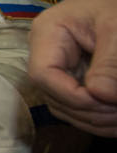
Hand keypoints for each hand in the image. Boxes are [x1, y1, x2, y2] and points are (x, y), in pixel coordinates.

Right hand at [28, 0, 116, 136]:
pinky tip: (114, 117)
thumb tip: (101, 95)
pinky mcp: (73, 78)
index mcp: (48, 33)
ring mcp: (58, 68)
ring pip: (64, 106)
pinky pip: (77, 105)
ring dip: (93, 119)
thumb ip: (109, 63)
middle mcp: (45, 53)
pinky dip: (97, 117)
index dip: (71, 95)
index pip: (43, 74)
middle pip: (52, 95)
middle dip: (88, 110)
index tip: (105, 100)